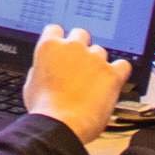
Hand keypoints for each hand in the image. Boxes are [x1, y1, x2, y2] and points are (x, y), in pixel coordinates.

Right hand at [22, 25, 130, 146]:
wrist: (61, 124)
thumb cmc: (45, 110)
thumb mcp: (31, 84)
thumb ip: (41, 68)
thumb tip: (47, 68)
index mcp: (50, 46)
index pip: (55, 29)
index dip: (59, 40)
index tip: (61, 48)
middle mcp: (73, 47)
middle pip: (81, 34)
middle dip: (81, 46)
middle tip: (78, 64)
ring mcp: (94, 58)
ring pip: (100, 51)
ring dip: (97, 62)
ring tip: (93, 81)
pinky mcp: (111, 73)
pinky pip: (123, 65)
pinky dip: (119, 71)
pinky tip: (114, 80)